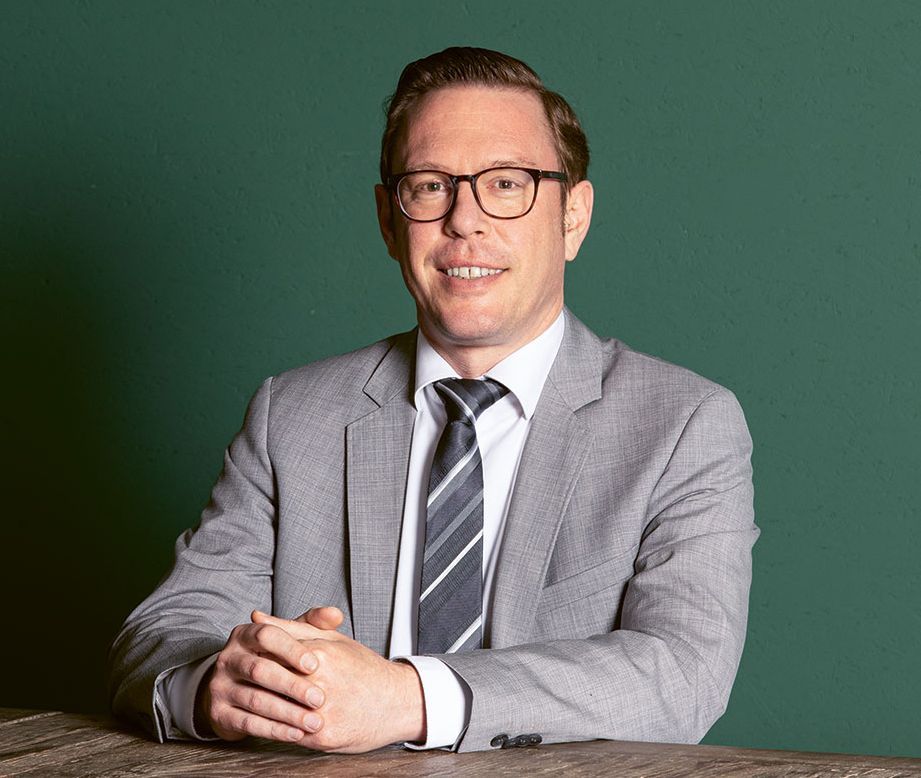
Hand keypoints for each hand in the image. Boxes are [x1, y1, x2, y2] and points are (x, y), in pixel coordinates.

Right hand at [200, 609, 336, 743]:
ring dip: (287, 713)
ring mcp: (219, 686)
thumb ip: (313, 623)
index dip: (291, 649)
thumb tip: (335, 614)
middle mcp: (227, 658)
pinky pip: (248, 723)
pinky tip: (296, 734)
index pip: (267, 635)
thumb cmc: (273, 657)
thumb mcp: (290, 637)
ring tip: (314, 722)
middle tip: (319, 699)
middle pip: (259, 669)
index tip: (315, 665)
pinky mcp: (219, 713)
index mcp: (244, 634)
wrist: (236, 687)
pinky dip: (274, 730)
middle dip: (292, 685)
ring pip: (255, 700)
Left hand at [253, 610, 426, 752]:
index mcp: (320, 655)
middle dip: (250, 683)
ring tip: (246, 703)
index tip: (241, 657)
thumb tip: (257, 617)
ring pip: (276, 712)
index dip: (252, 655)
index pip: (271, 654)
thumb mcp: (331, 639)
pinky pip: (289, 734)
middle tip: (236, 681)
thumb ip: (291, 627)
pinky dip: (274, 729)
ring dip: (257, 709)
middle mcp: (320, 684)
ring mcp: (321, 712)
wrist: (397, 701)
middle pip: (269, 683)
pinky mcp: (324, 737)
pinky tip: (267, 723)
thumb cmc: (364, 667)